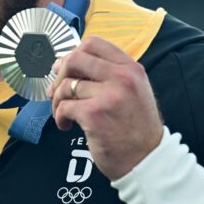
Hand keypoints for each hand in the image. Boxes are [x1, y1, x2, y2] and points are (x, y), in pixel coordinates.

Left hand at [47, 36, 163, 179]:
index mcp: (131, 68)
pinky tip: (66, 125)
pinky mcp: (95, 114)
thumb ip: (107, 74)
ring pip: (66, 86)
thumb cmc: (134, 128)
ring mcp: (109, 95)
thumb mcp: (132, 92)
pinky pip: (63, 107)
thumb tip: (65, 63)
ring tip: (62, 113)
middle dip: (59, 75)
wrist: (147, 161)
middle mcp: (122, 78)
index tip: (64, 68)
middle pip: (75, 59)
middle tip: (56, 91)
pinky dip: (59, 117)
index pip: (94, 43)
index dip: (73, 53)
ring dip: (57, 101)